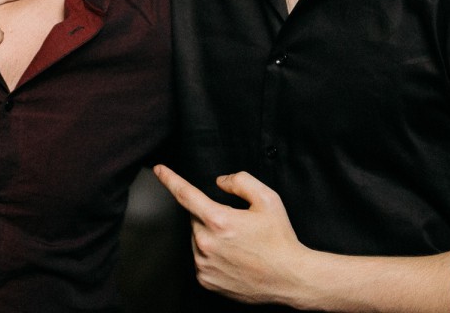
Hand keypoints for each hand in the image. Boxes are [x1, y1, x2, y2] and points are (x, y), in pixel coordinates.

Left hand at [154, 164, 308, 305]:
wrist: (290, 277)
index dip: (170, 179)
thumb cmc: (280, 238)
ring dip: (210, 235)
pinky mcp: (206, 280)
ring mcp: (204, 264)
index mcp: (219, 220)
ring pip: (197, 238)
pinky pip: (200, 259)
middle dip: (210, 215)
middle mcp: (206, 243)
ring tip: (238, 244)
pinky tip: (233, 257)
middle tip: (236, 224)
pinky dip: (211, 254)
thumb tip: (220, 182)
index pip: (185, 194)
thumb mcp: (267, 198)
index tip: (159, 169)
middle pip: (195, 217)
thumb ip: (240, 181)